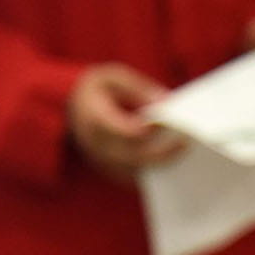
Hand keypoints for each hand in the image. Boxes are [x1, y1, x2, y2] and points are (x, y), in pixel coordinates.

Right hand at [66, 63, 185, 182]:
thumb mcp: (113, 77)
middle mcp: (97, 145)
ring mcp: (102, 160)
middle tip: (185, 144)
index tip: (169, 122)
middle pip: (133, 157)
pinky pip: (133, 177)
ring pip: (135, 171)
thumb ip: (138, 88)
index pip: (124, 131)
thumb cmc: (97, 90)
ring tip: (182, 152)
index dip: (148, 129)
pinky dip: (152, 171)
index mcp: (95, 119)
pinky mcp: (108, 169)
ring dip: (160, 164)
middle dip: (162, 153)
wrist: (70, 108)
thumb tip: (165, 102)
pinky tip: (171, 160)